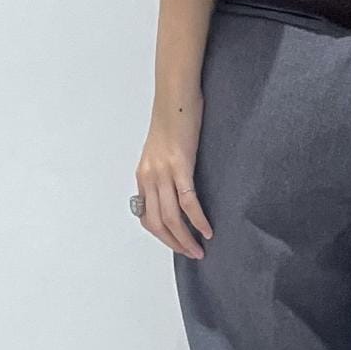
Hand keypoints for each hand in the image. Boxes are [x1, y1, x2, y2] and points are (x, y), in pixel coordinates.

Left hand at [134, 95, 213, 258]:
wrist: (176, 95)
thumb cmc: (174, 118)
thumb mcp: (162, 149)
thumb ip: (165, 170)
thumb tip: (176, 189)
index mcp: (143, 175)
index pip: (146, 216)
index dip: (162, 235)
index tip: (178, 244)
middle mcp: (149, 177)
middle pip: (157, 223)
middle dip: (174, 243)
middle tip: (192, 254)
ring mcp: (163, 172)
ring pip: (171, 217)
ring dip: (185, 238)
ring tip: (200, 249)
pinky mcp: (180, 165)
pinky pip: (188, 201)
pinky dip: (197, 220)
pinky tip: (207, 230)